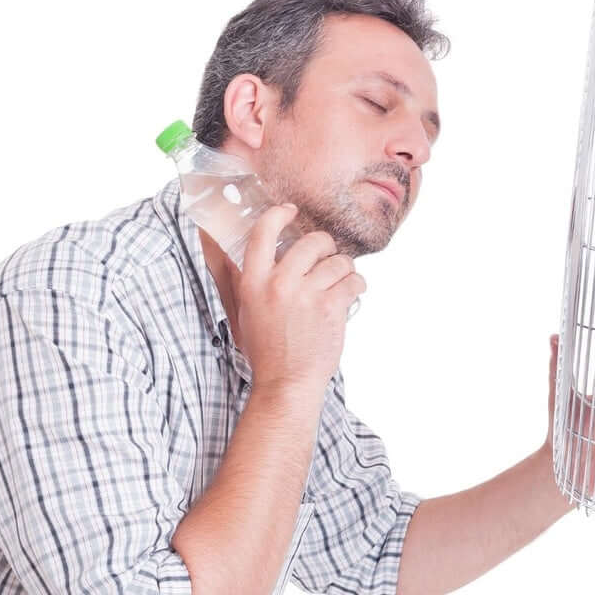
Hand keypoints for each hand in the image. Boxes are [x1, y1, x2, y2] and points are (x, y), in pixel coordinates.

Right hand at [236, 204, 365, 398]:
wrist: (286, 383)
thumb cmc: (266, 350)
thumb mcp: (245, 312)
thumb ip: (245, 281)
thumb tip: (237, 254)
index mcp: (254, 283)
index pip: (262, 233)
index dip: (278, 215)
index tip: (291, 211)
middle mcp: (279, 284)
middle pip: (312, 242)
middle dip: (325, 247)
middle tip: (328, 257)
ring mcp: (307, 295)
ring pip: (338, 262)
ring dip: (345, 269)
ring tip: (342, 281)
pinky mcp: (331, 308)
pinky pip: (353, 281)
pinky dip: (357, 285)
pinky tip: (352, 293)